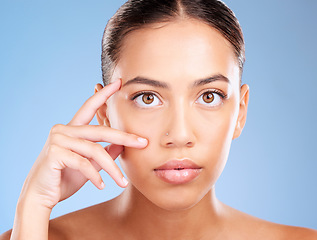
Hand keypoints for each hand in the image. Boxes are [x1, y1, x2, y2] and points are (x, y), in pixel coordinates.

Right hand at [19, 79, 147, 209]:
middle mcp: (63, 130)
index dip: (104, 94)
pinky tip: (102, 186)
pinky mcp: (54, 153)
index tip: (118, 82)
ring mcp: (57, 140)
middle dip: (124, 137)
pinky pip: (83, 163)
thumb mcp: (89, 164)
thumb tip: (123, 145)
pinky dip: (95, 176)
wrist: (40, 196)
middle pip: (100, 131)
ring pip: (94, 150)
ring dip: (112, 168)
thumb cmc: (64, 178)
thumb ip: (104, 152)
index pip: (89, 107)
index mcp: (71, 129)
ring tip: (122, 182)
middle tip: (143, 142)